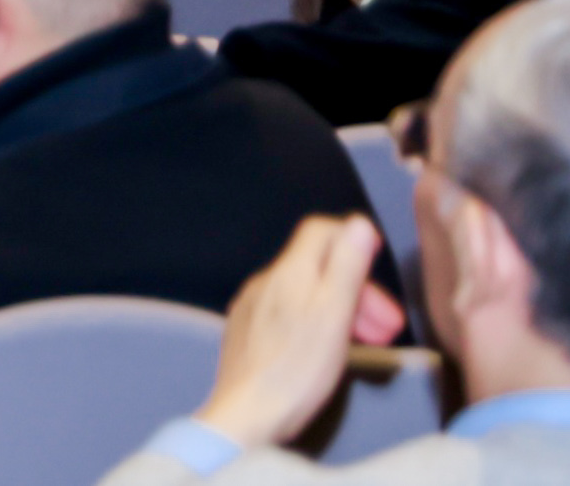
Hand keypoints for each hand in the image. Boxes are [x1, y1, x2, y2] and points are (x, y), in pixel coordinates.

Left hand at [195, 217, 400, 455]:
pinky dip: (317, 322)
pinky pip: (288, 313)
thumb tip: (359, 223)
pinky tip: (331, 349)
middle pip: (317, 266)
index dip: (354, 241)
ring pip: (305, 292)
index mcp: (288, 272)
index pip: (320, 231)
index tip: (379, 269)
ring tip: (369, 341)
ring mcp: (252, 307)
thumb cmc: (298, 367)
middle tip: (388, 325)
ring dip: (342, 308)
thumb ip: (347, 267)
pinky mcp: (248, 332)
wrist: (248, 414)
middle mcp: (265, 282)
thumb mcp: (334, 314)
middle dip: (358, 287)